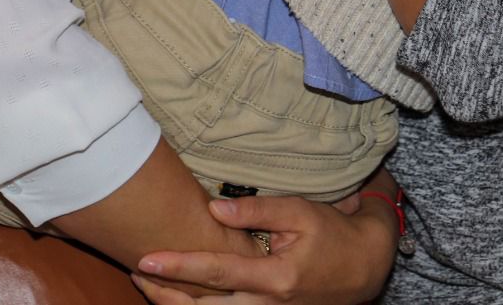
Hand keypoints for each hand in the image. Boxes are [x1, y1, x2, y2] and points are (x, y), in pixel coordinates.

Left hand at [131, 193, 397, 304]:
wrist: (364, 268)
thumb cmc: (332, 234)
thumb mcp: (301, 212)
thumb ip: (258, 210)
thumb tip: (213, 207)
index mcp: (275, 277)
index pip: (217, 272)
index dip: (179, 265)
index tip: (147, 258)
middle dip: (165, 295)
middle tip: (137, 271)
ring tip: (150, 285)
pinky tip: (180, 296)